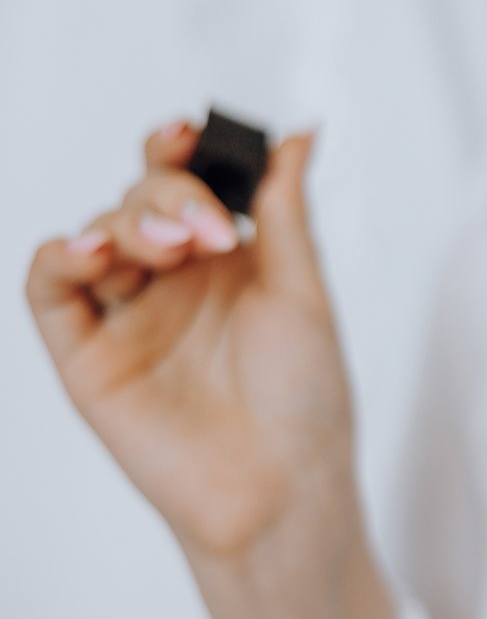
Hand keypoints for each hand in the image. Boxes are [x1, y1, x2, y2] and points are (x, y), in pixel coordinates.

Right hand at [25, 117, 355, 561]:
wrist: (280, 486)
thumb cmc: (305, 396)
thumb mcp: (303, 289)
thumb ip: (285, 210)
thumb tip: (302, 132)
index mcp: (228, 257)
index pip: (187, 181)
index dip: (179, 150)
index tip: (190, 135)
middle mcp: (174, 280)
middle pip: (142, 198)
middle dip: (169, 195)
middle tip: (209, 232)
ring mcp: (128, 314)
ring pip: (98, 233)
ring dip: (127, 223)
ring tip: (170, 248)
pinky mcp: (87, 355)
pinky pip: (51, 291)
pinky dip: (60, 257)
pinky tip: (91, 251)